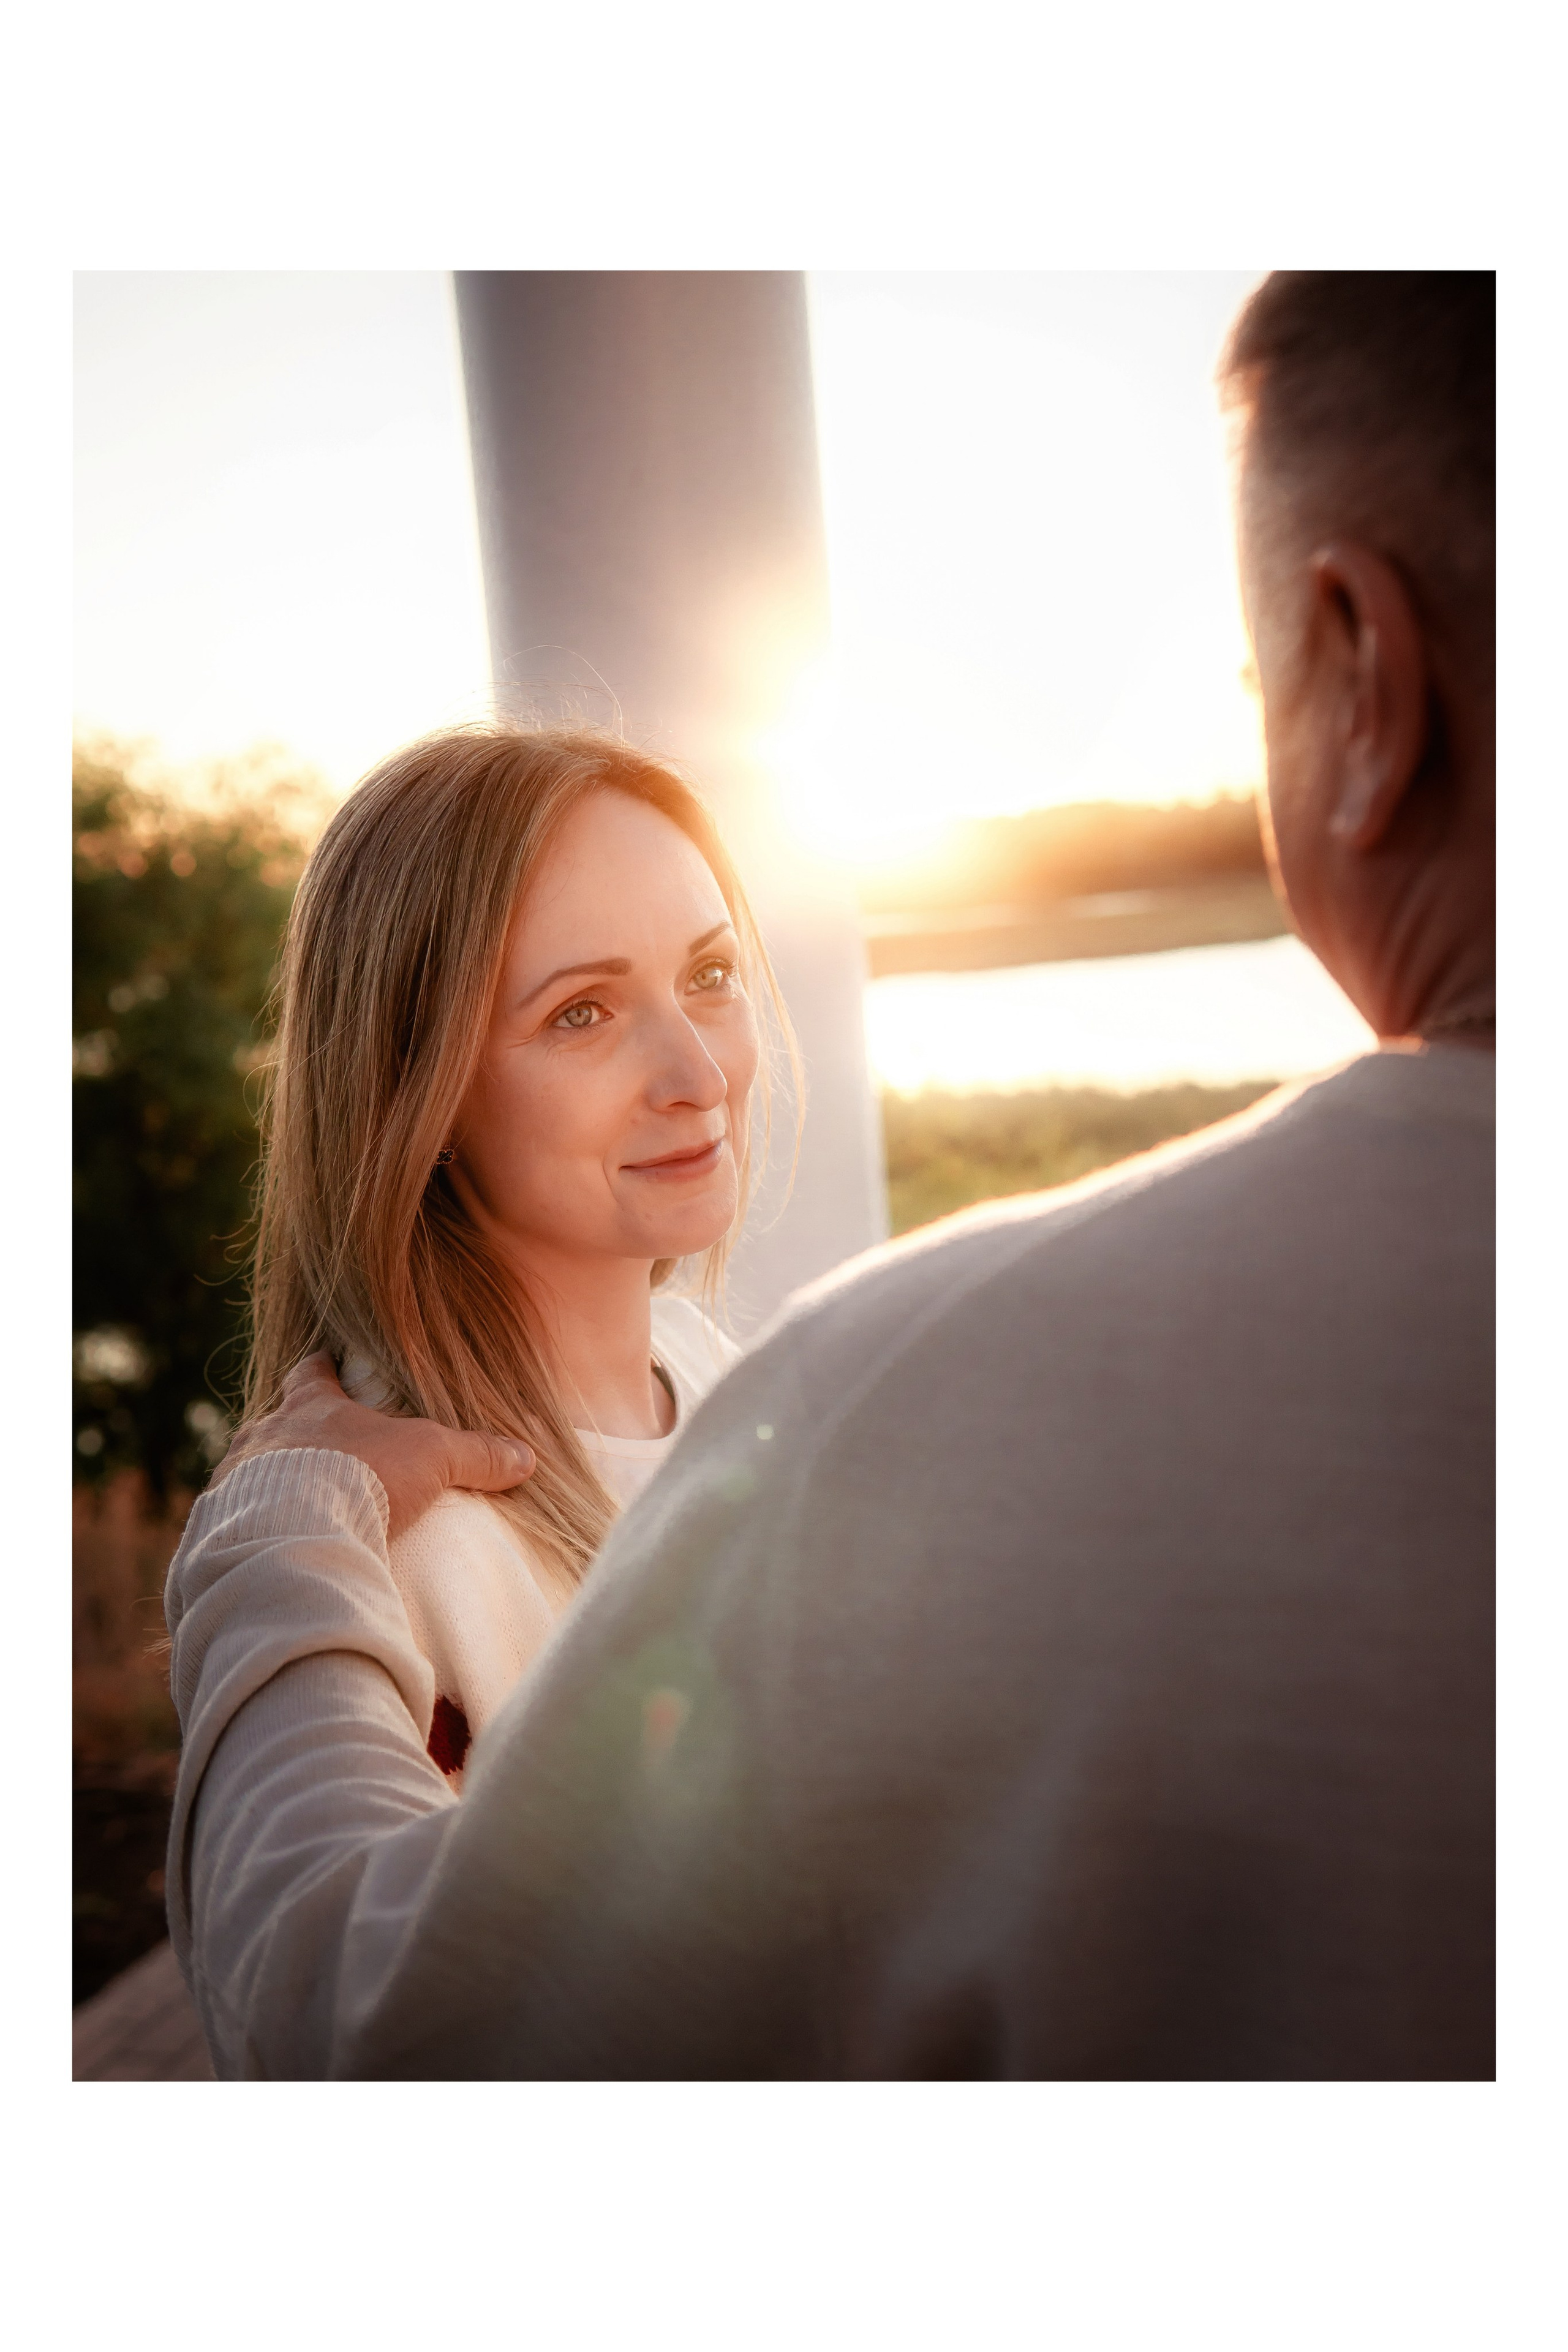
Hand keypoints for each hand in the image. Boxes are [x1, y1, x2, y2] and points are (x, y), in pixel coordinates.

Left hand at [212, 1351, 535, 1540]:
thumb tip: (524, 1457)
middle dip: (292, 1436)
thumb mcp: (431, 1458)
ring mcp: (235, 1479)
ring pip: (248, 1471)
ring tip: (293, 1509)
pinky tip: (270, 1548)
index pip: (311, 1373)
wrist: (292, 1536)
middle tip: (315, 1455)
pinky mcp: (218, 1527)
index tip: (327, 1365)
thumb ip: (476, 1455)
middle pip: (274, 1423)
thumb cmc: (361, 1477)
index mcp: (309, 1405)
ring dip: (268, 1484)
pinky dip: (250, 1529)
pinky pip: (231, 1521)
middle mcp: (263, 1434)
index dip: (321, 1369)